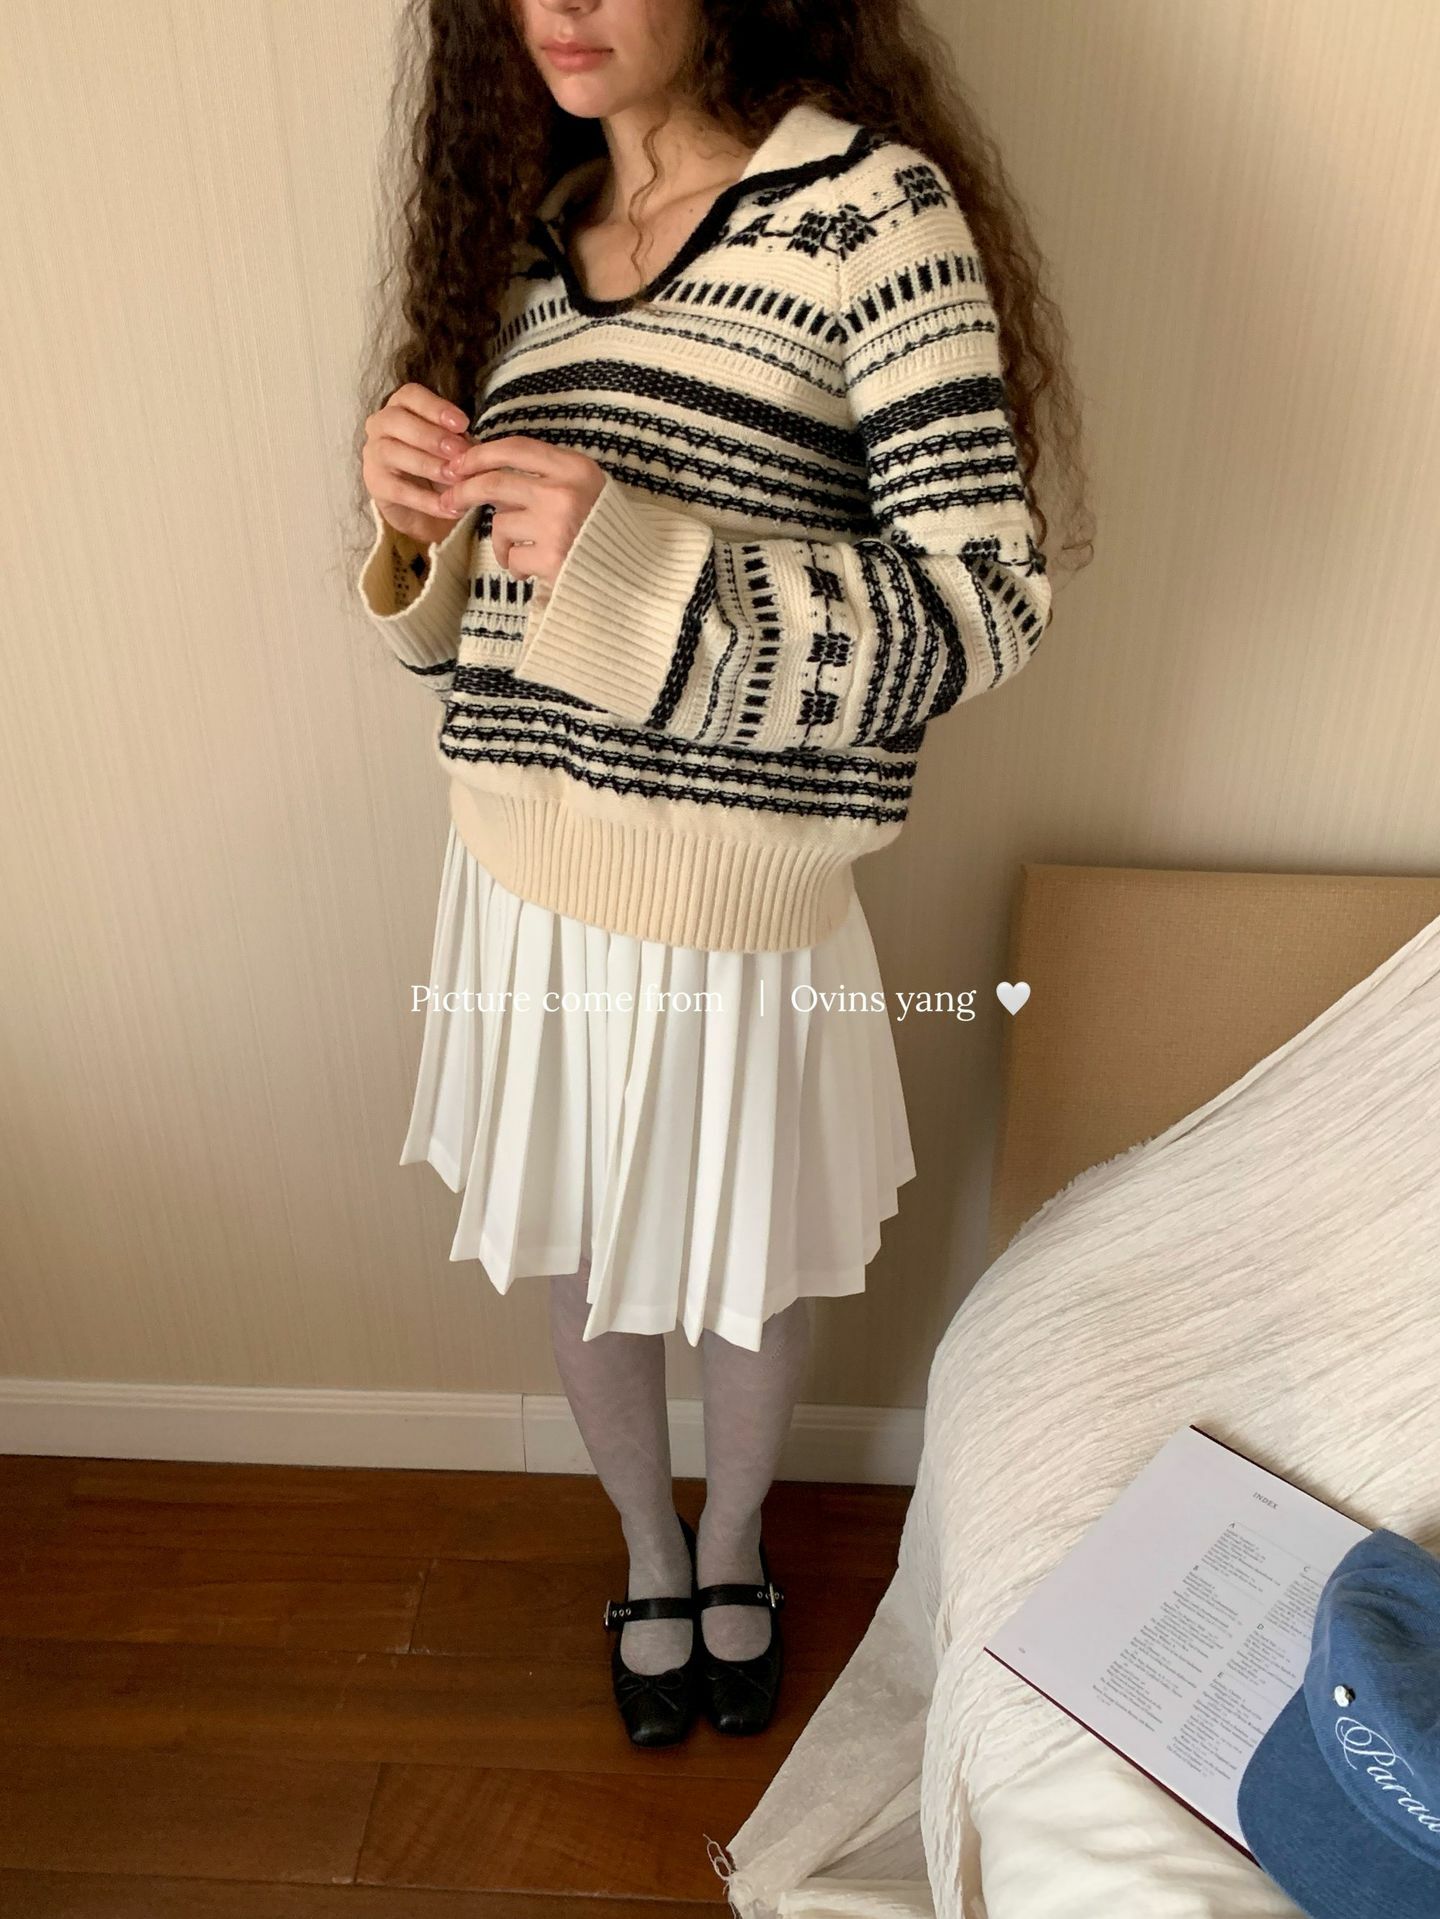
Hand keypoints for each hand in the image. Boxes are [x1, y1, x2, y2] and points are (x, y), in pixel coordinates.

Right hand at [362, 382, 472, 546]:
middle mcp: (380, 424)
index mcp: (401, 407)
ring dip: (427, 464)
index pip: (410, 395)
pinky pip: (398, 489)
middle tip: (459, 452)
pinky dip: (425, 500)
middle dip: (431, 436)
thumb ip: (461, 443)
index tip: (463, 424)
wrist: (424, 510)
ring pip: (392, 452)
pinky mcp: (374, 483)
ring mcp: (373, 453)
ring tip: (455, 478)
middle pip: (397, 420)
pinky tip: (448, 506)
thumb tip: (474, 449)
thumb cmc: (440, 465)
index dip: (435, 407)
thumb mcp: (454, 450)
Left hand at [435, 435, 606, 586]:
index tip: (459, 464)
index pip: (515, 448)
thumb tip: (486, 474)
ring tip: (521, 551)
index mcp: (574, 467)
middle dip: (463, 491)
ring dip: (501, 541)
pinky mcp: (551, 558)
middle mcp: (564, 491)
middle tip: (448, 501)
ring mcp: (557, 525)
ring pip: (500, 523)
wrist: (637, 573)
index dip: (480, 454)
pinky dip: (515, 566)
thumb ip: (543, 477)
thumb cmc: (603, 529)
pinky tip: (532, 569)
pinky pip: (511, 557)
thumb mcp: (583, 489)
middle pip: (495, 483)